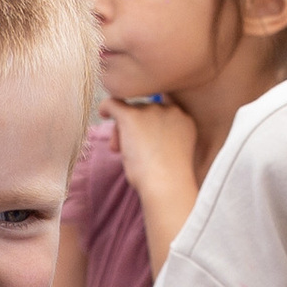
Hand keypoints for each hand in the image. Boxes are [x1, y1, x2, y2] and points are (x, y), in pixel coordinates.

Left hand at [110, 94, 202, 225]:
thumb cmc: (167, 178)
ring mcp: (151, 110)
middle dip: (134, 129)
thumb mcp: (171, 152)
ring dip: (122, 130)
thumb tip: (140, 133)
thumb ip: (161, 137)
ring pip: (130, 111)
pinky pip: (114, 103)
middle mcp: (170, 109)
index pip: (161, 113)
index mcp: (183, 119)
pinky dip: (107, 107)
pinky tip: (103, 113)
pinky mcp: (132, 115)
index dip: (150, 127)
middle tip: (130, 153)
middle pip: (144, 111)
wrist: (166, 184)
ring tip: (122, 153)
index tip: (145, 145)